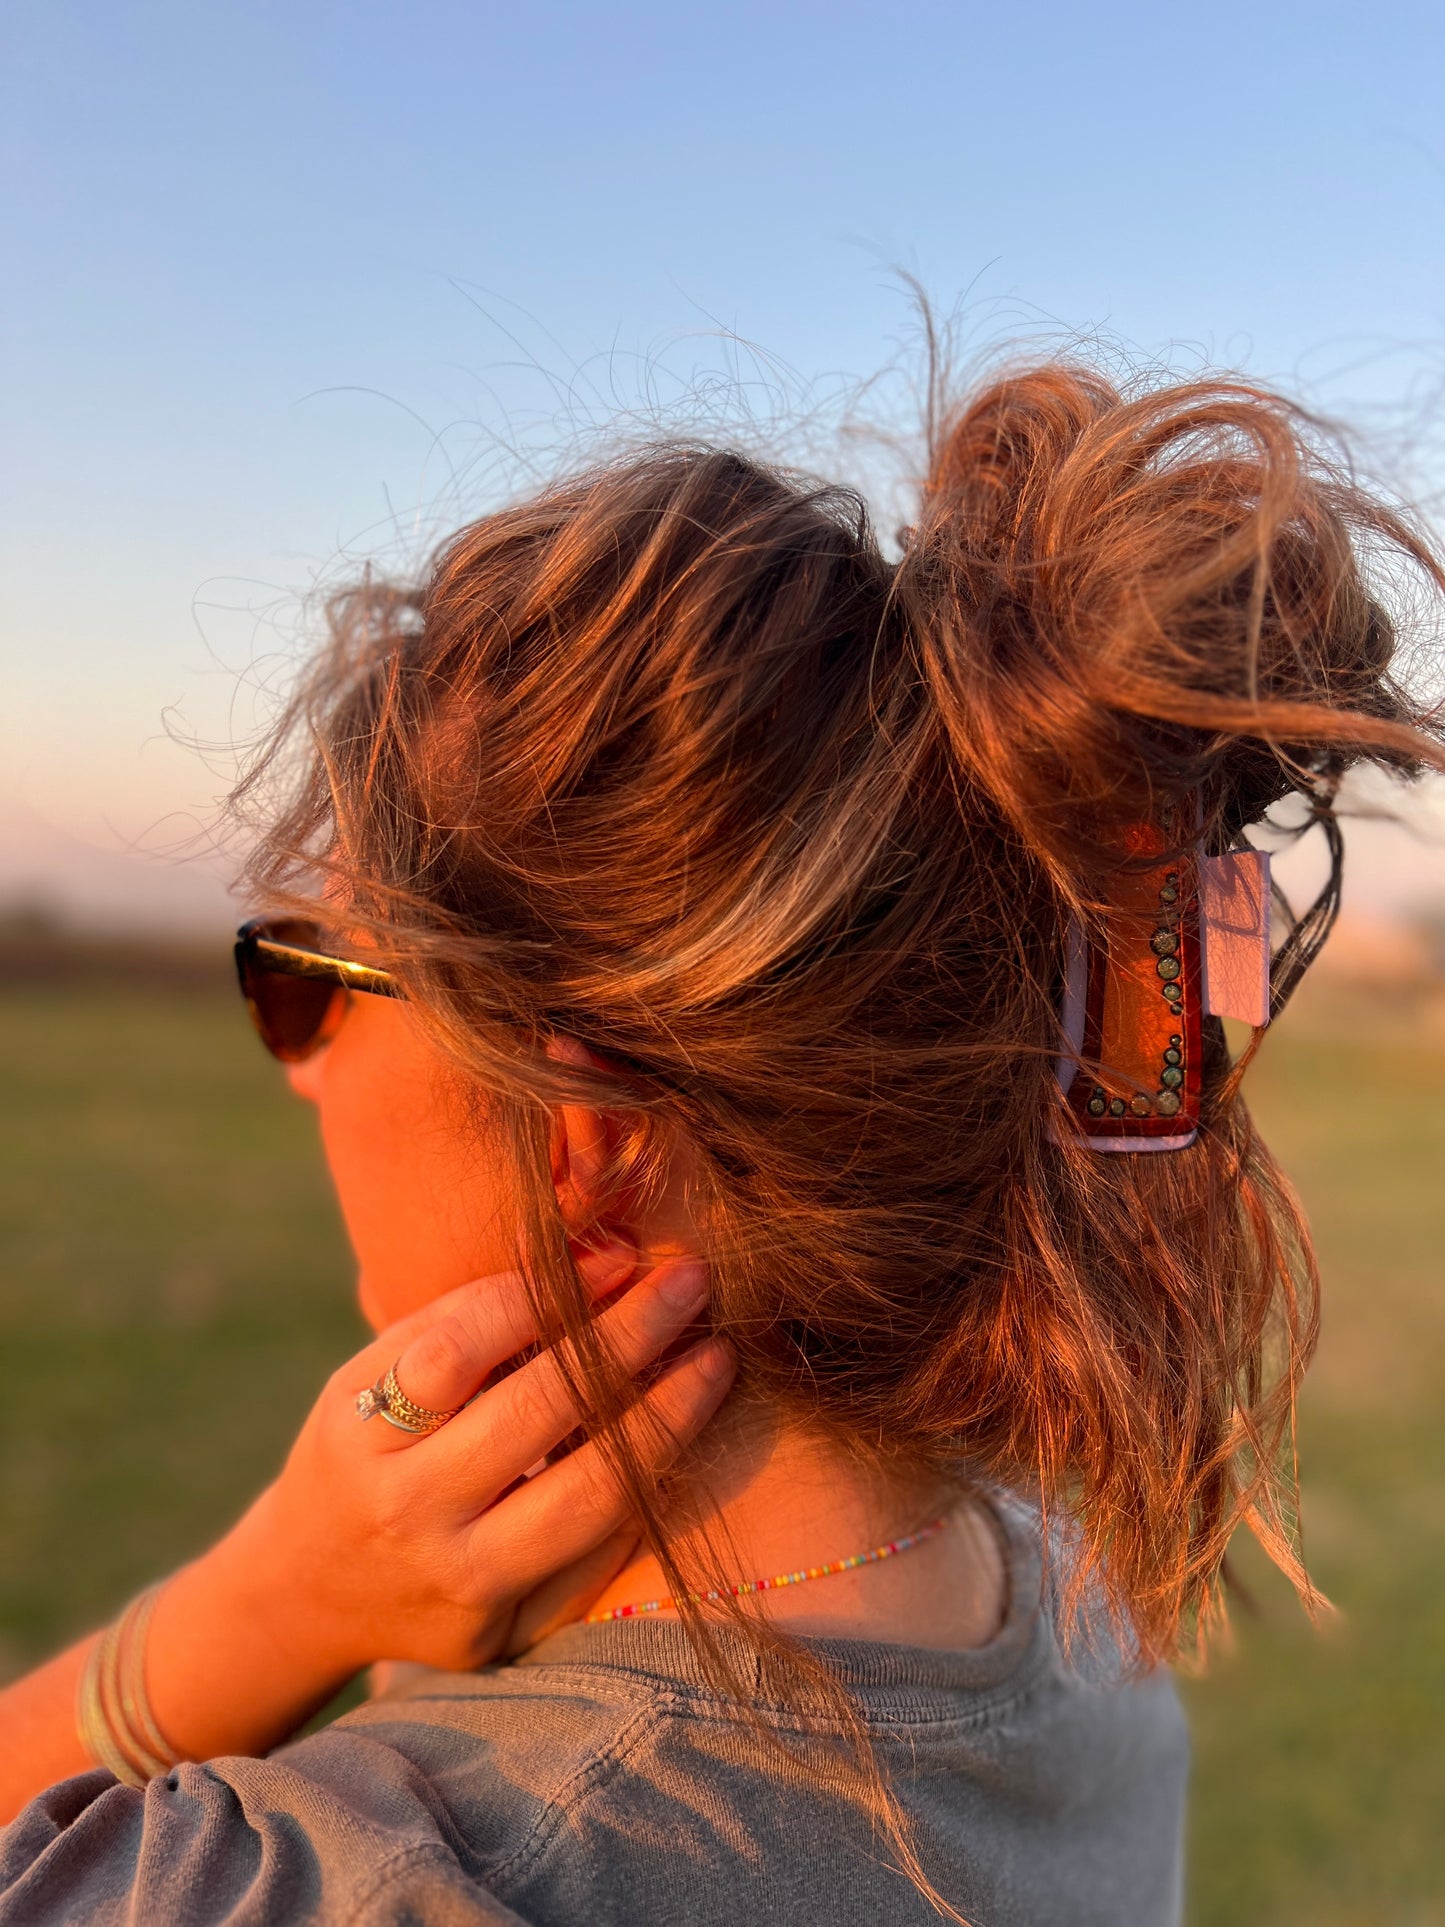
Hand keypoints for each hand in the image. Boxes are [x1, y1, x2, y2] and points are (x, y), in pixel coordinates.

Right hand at [141, 1245, 730, 1762]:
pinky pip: (597, 1553)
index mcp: (359, 1434)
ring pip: (591, 1493)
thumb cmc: (363, 1449)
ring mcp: (458, 1583)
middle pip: (539, 1412)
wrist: (309, 1594)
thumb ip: (468, 1322)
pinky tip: (683, 1435)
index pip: (456, 1351)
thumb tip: (603, 1263)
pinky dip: (648, 1486)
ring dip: (669, 1415)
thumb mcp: (372, 1376)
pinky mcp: (502, 1633)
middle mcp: (406, 1514)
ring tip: (715, 1359)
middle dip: (629, 1335)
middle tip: (692, 1283)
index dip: (543, 1296)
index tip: (617, 1258)